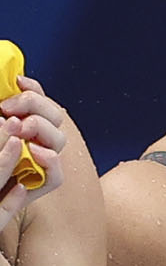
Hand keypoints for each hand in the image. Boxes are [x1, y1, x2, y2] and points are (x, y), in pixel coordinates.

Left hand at [0, 76, 65, 226]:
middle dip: (35, 106)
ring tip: (18, 129)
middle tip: (7, 109)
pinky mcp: (43, 183)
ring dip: (41, 129)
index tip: (17, 82)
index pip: (41, 100)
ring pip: (59, 140)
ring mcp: (43, 161)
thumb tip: (15, 85)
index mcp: (27, 124)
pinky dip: (49, 162)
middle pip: (55, 116)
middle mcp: (39, 140)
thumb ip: (4, 117)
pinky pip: (56, 175)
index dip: (34, 89)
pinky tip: (34, 152)